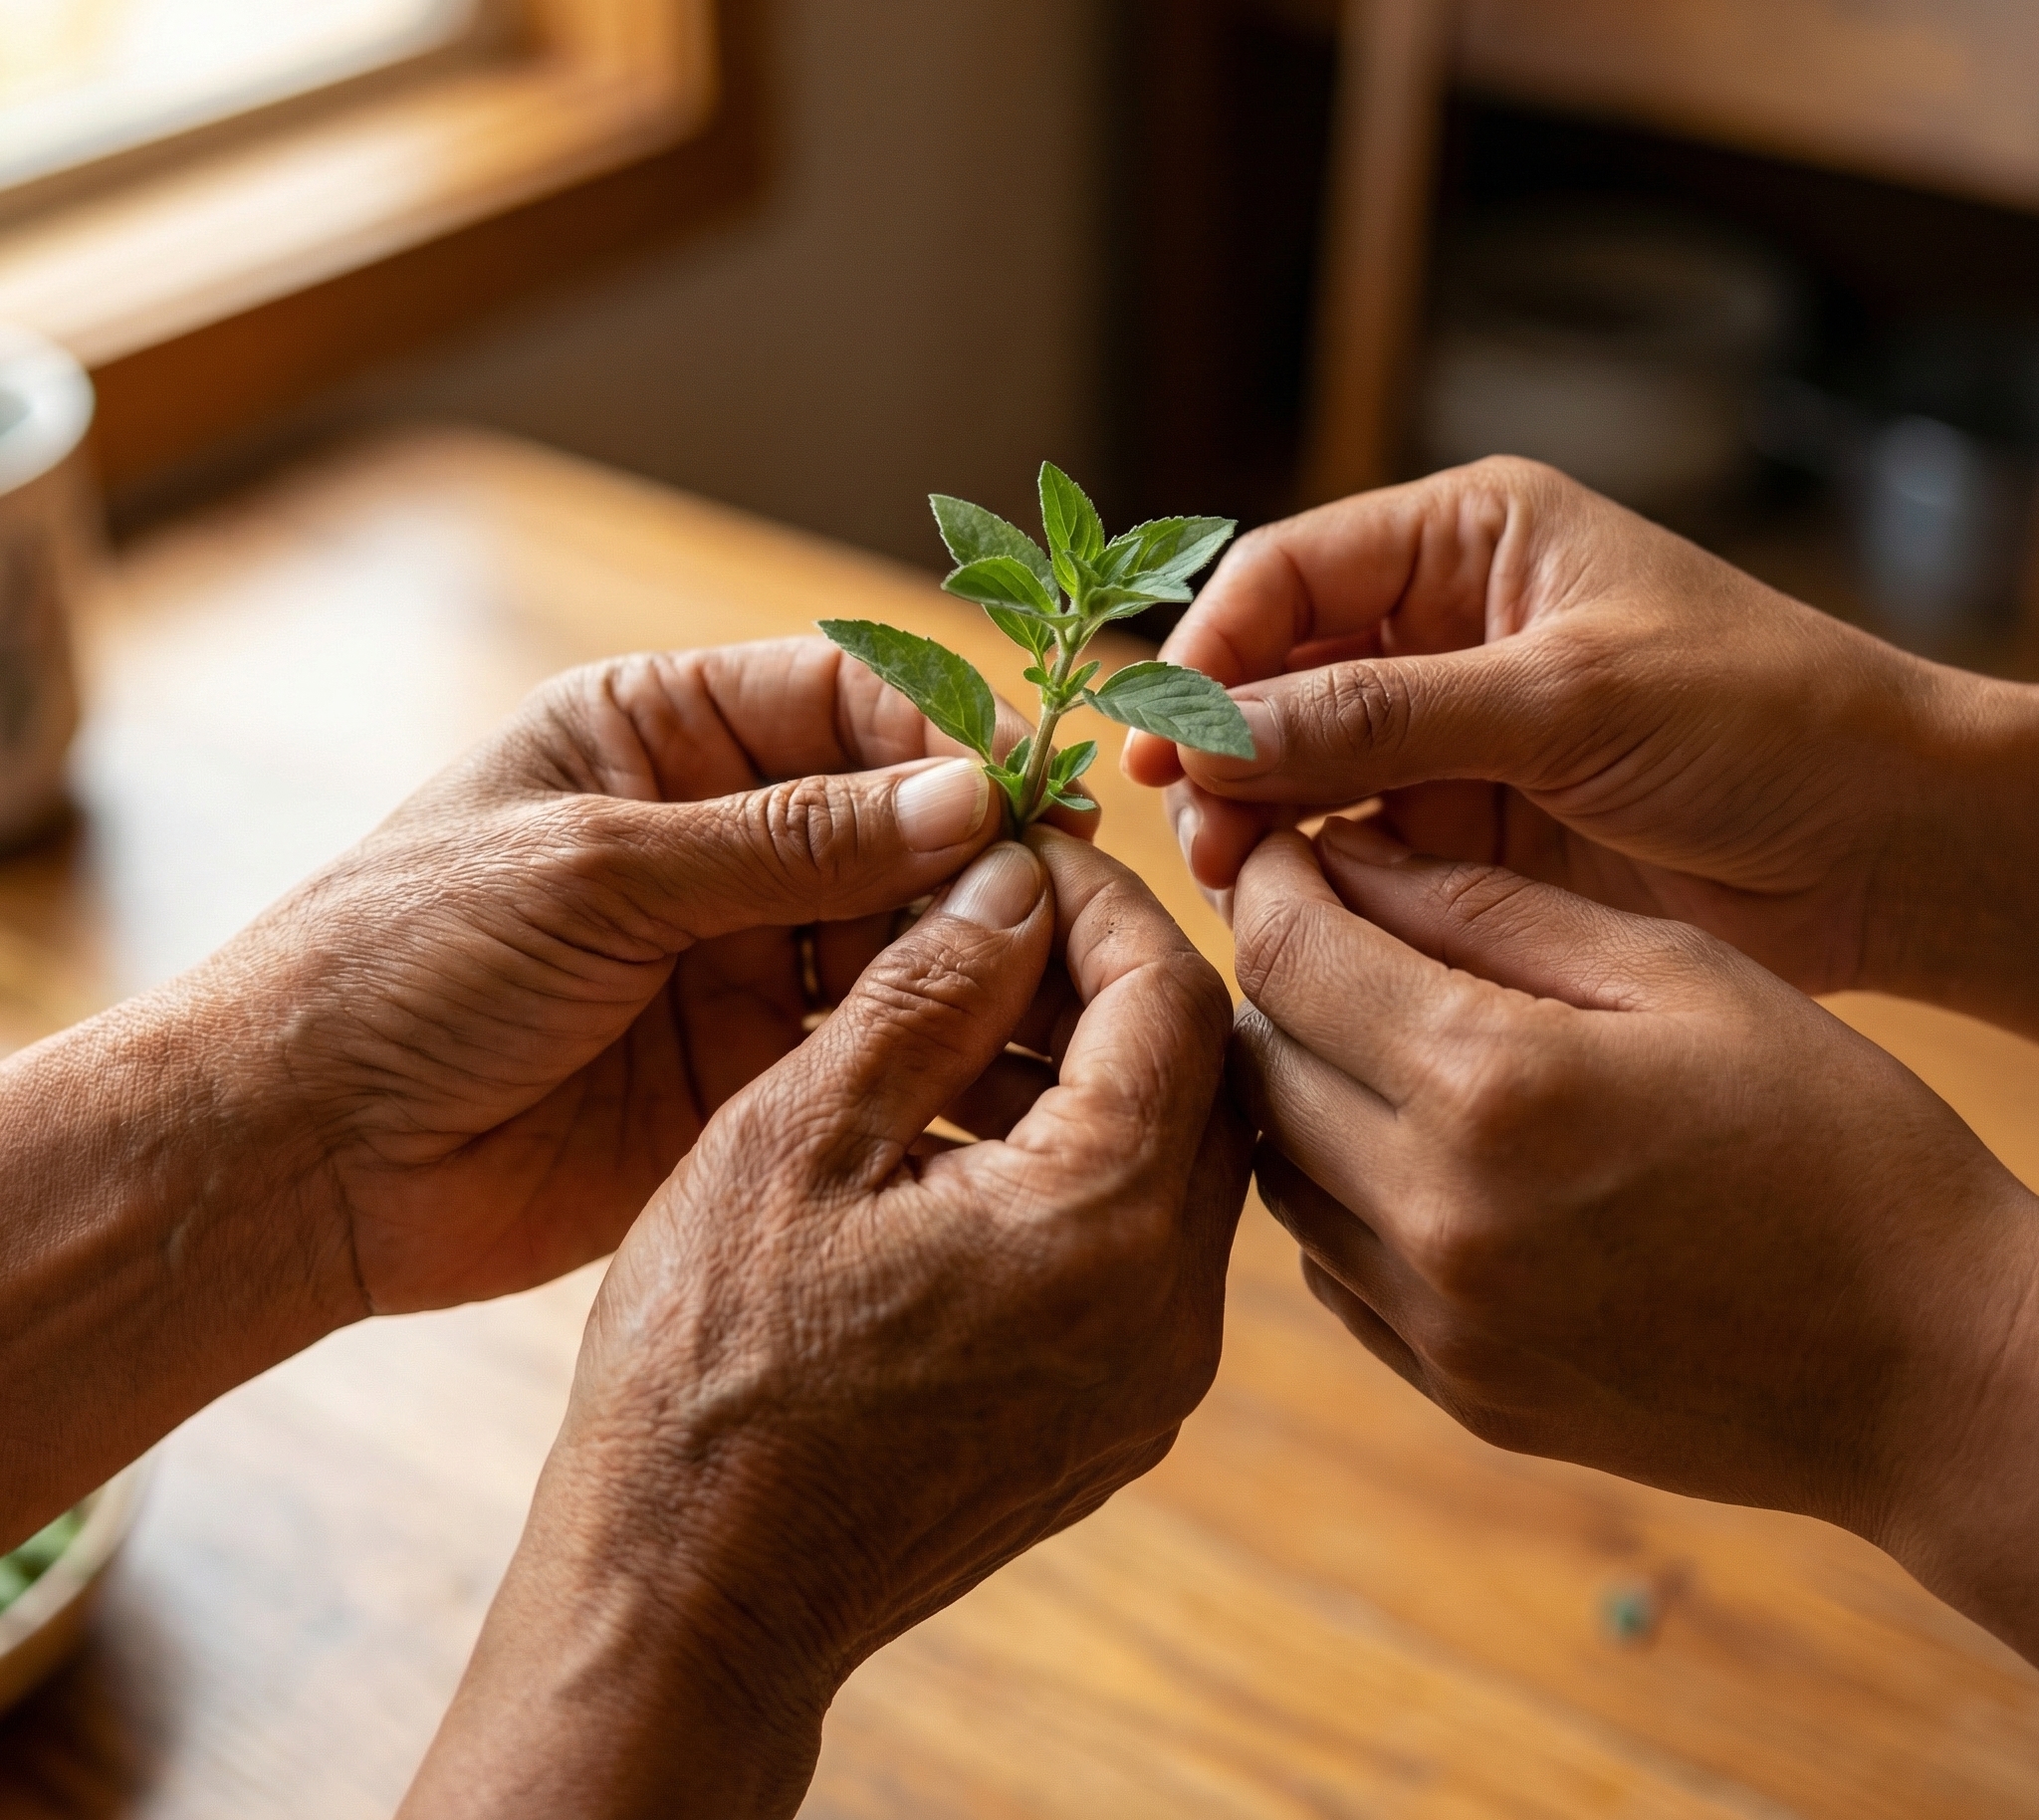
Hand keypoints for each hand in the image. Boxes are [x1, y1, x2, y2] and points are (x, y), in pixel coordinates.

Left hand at [201, 635, 1075, 1316]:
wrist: (298, 1154)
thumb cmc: (405, 961)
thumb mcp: (600, 869)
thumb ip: (790, 842)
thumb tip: (968, 798)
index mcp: (655, 736)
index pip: (841, 701)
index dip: (941, 735)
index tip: (1025, 788)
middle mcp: (708, 837)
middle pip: (888, 817)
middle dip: (972, 849)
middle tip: (1059, 894)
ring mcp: (730, 955)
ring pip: (895, 931)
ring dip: (964, 946)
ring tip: (1040, 977)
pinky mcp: (743, 1070)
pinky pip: (864, 1040)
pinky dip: (928, 1041)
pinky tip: (985, 1054)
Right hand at [401, 830, 1247, 1818]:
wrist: (690, 1598)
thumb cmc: (711, 1372)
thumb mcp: (796, 1138)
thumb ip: (926, 993)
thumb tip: (1010, 881)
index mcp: (1105, 1225)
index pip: (1173, 995)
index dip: (1102, 898)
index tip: (1023, 850)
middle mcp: (1170, 1309)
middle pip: (1198, 1075)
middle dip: (1105, 977)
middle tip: (994, 922)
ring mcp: (1153, 1377)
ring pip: (1174, 1160)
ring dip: (1089, 1068)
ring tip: (961, 1015)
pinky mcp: (1114, 1416)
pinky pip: (1139, 1247)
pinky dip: (1078, 1163)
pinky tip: (964, 1132)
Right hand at [1124, 457, 2038, 1029]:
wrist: (1892, 846)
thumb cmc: (1765, 720)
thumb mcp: (1566, 698)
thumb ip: (1381, 716)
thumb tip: (1211, 732)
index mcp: (1469, 539)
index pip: (1287, 573)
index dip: (1212, 649)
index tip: (1165, 734)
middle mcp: (1441, 627)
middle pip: (1273, 671)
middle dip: (1223, 741)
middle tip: (1195, 823)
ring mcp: (1448, 732)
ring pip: (1296, 764)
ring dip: (1253, 812)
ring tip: (1233, 871)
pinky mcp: (1464, 825)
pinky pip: (1349, 840)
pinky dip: (1309, 871)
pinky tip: (1288, 907)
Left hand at [1231, 817, 2038, 1660]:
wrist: (1930, 1365)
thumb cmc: (1829, 1137)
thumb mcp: (1677, 971)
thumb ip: (1487, 908)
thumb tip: (1345, 857)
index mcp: (1493, 1084)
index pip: (1287, 958)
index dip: (1271, 885)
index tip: (1291, 856)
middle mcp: (1437, 1213)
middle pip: (1260, 1062)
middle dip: (1283, 980)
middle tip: (1341, 939)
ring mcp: (1439, 1319)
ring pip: (1277, 1167)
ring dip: (1303, 1089)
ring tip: (1384, 1043)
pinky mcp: (1455, 1389)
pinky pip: (1329, 1266)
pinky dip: (1342, 1195)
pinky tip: (1422, 1156)